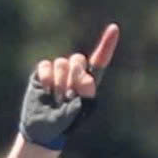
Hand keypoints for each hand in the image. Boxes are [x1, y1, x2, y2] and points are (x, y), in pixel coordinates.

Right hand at [20, 23, 118, 149]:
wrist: (43, 129)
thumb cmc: (65, 122)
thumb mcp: (79, 112)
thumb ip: (85, 95)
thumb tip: (84, 78)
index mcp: (88, 82)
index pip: (99, 61)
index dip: (107, 45)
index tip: (114, 29)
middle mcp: (75, 73)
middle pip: (78, 60)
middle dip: (75, 76)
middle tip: (69, 95)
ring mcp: (59, 71)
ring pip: (62, 63)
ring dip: (59, 83)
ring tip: (56, 99)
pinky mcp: (43, 72)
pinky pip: (46, 65)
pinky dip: (47, 78)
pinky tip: (46, 91)